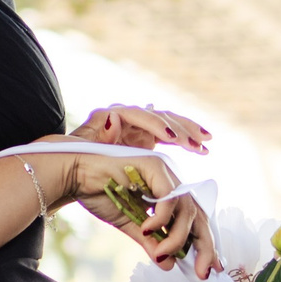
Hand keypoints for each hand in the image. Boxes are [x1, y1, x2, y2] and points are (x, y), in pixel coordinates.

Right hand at [25, 144, 218, 275]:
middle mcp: (172, 180)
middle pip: (199, 214)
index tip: (209, 269)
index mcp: (169, 193)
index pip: (195, 220)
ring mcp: (165, 171)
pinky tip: (147, 229)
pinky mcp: (153, 165)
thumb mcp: (130, 225)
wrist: (74, 175)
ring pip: (186, 208)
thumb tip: (169, 264)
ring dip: (177, 236)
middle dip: (204, 245)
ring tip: (161, 253)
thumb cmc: (98, 194)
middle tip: (201, 271)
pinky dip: (161, 217)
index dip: (205, 244)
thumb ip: (150, 242)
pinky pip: (168, 197)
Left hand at [69, 102, 209, 155]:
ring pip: (169, 123)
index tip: (174, 137)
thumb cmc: (78, 159)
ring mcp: (139, 126)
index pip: (141, 116)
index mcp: (114, 116)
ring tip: (206, 142)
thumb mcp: (87, 149)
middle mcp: (129, 116)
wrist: (73, 166)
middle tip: (198, 143)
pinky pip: (169, 135)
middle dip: (180, 128)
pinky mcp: (146, 136)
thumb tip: (114, 117)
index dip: (159, 125)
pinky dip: (185, 140)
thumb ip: (101, 136)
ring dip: (189, 131)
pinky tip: (201, 148)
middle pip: (160, 116)